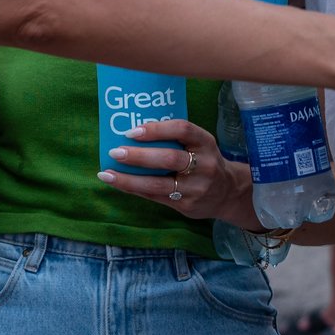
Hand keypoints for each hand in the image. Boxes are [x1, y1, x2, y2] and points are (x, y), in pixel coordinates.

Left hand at [101, 119, 254, 224]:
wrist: (227, 193)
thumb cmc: (203, 161)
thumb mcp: (199, 144)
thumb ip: (175, 139)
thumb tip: (132, 132)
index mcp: (205, 143)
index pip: (183, 129)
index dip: (156, 129)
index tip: (131, 131)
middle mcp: (204, 165)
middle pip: (169, 158)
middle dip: (139, 156)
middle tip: (115, 152)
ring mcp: (196, 188)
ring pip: (158, 184)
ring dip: (129, 179)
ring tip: (107, 174)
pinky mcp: (186, 205)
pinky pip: (155, 197)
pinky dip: (134, 189)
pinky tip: (119, 183)